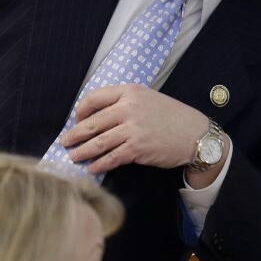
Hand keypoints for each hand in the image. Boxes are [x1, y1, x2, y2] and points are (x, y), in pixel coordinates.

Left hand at [61, 84, 208, 173]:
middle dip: (75, 135)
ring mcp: (133, 129)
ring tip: (73, 157)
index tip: (76, 120)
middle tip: (65, 142)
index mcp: (130, 92)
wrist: (195, 134)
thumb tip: (97, 116)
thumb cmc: (171, 116)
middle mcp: (129, 108)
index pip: (94, 98)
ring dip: (82, 152)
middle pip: (92, 122)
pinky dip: (99, 164)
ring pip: (98, 142)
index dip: (81, 111)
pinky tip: (92, 168)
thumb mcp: (148, 98)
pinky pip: (111, 158)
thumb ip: (125, 102)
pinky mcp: (138, 148)